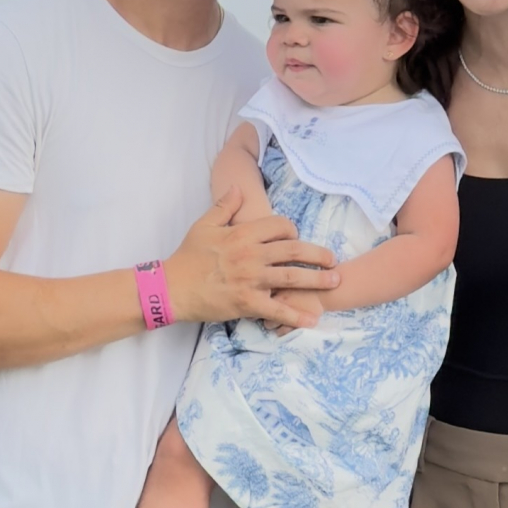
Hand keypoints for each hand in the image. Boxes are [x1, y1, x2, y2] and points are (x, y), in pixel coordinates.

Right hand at [165, 189, 338, 330]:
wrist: (172, 288)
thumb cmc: (187, 257)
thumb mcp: (204, 225)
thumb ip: (224, 206)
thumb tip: (237, 188)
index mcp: (243, 234)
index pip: (280, 226)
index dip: (292, 230)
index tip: (295, 238)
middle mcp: (251, 255)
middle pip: (294, 250)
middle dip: (318, 254)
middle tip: (334, 260)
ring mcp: (252, 279)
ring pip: (292, 278)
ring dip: (317, 280)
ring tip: (335, 281)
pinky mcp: (248, 303)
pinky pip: (277, 309)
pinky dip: (296, 315)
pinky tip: (313, 319)